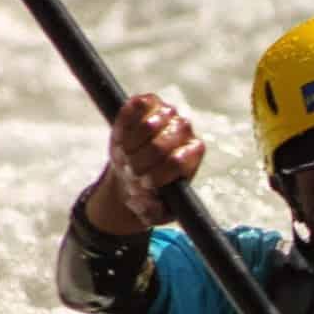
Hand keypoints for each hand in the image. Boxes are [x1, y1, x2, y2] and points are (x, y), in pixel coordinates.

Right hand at [89, 93, 205, 230]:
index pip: (177, 161)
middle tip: (131, 173)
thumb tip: (146, 200)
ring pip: (148, 125)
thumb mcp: (153, 211)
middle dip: (140, 164)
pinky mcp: (148, 102)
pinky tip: (121, 138)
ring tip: (126, 158)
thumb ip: (152, 211)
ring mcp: (167, 113)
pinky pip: (135, 106)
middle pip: (161, 145)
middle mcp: (184, 129)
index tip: (144, 185)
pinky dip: (124, 125)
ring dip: (129, 147)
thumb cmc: (149, 193)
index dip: (157, 176)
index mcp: (193, 153)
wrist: (133, 172)